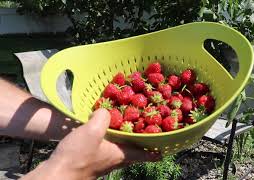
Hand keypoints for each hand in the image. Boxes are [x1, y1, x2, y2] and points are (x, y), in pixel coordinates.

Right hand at [22, 109, 160, 179]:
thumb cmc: (77, 157)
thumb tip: (106, 111)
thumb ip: (104, 117)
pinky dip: (113, 137)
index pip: (148, 154)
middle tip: (149, 124)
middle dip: (144, 138)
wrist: (56, 175)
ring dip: (128, 137)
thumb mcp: (93, 131)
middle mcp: (118, 159)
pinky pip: (110, 145)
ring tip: (129, 122)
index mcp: (123, 154)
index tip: (168, 141)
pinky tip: (106, 128)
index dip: (159, 148)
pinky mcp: (93, 159)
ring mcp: (105, 160)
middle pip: (137, 150)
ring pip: (123, 147)